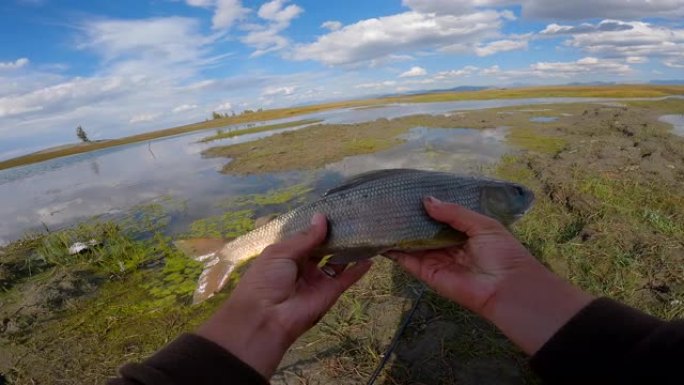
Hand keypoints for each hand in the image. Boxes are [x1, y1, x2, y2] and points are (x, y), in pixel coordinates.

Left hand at [197, 213, 371, 377]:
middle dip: (334, 235)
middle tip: (352, 217)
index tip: (333, 210)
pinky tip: (370, 257)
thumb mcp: (280, 253)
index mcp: (286, 255)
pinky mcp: (331, 292)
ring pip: (337, 261)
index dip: (317, 226)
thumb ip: (305, 237)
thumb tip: (322, 218)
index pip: (305, 238)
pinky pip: (347, 278)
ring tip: (363, 231)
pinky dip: (359, 269)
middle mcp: (303, 267)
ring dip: (348, 249)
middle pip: (323, 248)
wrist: (267, 318)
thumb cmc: (266, 280)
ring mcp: (318, 280)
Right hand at [388, 197, 592, 354]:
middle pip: (423, 230)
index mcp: (465, 232)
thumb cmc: (502, 253)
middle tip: (388, 201)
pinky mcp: (427, 273)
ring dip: (397, 232)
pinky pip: (407, 260)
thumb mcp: (482, 224)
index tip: (408, 192)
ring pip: (412, 243)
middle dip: (408, 217)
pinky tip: (379, 236)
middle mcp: (448, 245)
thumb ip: (454, 212)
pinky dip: (393, 250)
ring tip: (378, 215)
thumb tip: (426, 200)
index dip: (427, 206)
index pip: (441, 217)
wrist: (506, 289)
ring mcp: (436, 259)